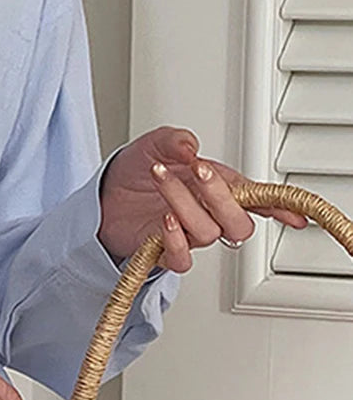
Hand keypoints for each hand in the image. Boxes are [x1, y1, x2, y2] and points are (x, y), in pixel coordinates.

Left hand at [97, 126, 309, 271]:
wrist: (103, 196)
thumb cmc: (136, 173)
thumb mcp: (154, 144)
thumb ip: (174, 141)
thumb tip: (189, 146)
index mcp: (218, 187)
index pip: (256, 199)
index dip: (278, 207)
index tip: (295, 215)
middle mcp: (208, 213)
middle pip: (238, 222)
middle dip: (222, 196)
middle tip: (200, 171)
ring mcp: (189, 234)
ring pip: (208, 232)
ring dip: (186, 203)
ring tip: (161, 178)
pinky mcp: (166, 251)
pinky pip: (183, 258)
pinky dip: (176, 240)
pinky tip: (165, 220)